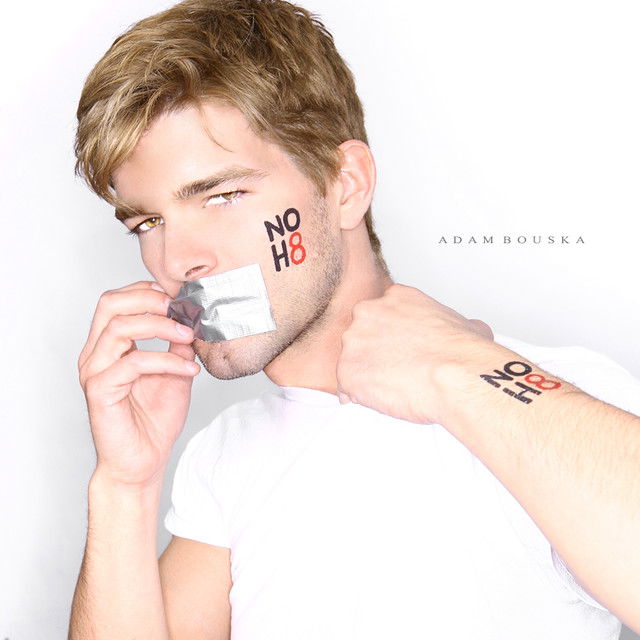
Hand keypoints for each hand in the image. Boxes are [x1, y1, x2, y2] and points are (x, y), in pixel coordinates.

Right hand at [78, 281, 199, 487]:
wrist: (143, 462)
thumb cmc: (154, 420)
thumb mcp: (176, 372)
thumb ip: (178, 345)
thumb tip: (193, 319)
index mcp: (108, 346)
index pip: (116, 301)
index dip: (145, 291)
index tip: (177, 297)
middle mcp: (96, 355)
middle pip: (110, 304)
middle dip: (148, 299)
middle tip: (179, 308)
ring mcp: (95, 372)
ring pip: (119, 328)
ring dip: (160, 326)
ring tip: (189, 336)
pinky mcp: (101, 391)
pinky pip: (133, 363)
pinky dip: (166, 361)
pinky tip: (189, 369)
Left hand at [336, 284, 493, 423]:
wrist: (454, 376)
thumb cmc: (462, 354)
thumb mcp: (466, 324)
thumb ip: (455, 323)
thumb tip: (473, 329)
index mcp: (395, 298)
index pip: (380, 314)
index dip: (388, 336)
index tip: (398, 350)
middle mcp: (370, 313)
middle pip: (361, 335)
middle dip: (373, 354)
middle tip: (395, 371)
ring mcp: (354, 341)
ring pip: (351, 360)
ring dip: (365, 375)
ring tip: (390, 388)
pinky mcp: (347, 370)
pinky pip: (345, 386)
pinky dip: (358, 396)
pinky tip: (378, 400)